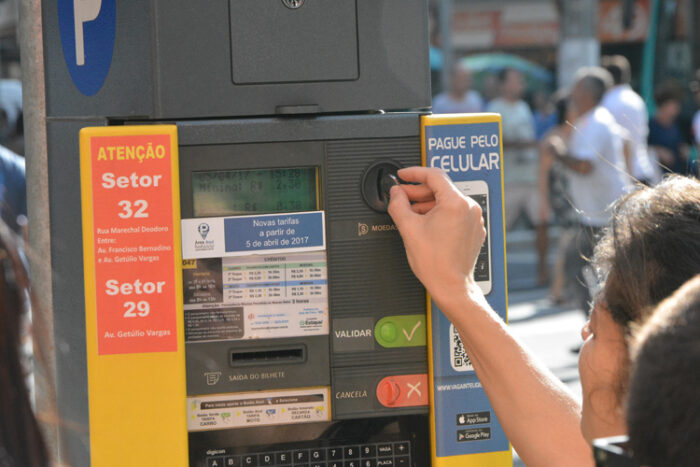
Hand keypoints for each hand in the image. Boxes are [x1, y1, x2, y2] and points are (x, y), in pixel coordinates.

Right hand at [388, 167, 485, 312]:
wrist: (451, 286)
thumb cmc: (435, 263)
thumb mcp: (408, 228)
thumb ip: (398, 204)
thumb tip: (396, 193)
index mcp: (455, 203)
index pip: (434, 175)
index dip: (414, 173)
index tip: (403, 175)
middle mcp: (469, 208)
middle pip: (441, 188)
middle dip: (418, 191)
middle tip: (401, 196)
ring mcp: (474, 219)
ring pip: (448, 201)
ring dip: (428, 203)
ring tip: (411, 212)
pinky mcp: (474, 229)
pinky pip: (455, 213)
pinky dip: (440, 213)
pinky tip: (426, 222)